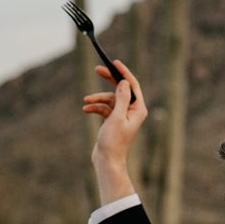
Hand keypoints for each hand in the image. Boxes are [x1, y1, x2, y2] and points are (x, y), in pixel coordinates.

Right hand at [81, 61, 147, 198]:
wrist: (107, 160)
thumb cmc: (114, 141)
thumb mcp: (116, 117)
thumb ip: (121, 98)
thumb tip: (123, 82)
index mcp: (138, 109)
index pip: (132, 85)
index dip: (123, 73)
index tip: (114, 63)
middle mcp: (132, 111)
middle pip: (120, 89)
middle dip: (109, 79)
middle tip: (98, 68)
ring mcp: (122, 115)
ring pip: (109, 99)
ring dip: (97, 99)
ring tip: (86, 101)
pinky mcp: (112, 120)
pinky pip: (104, 108)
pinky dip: (95, 108)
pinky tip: (86, 110)